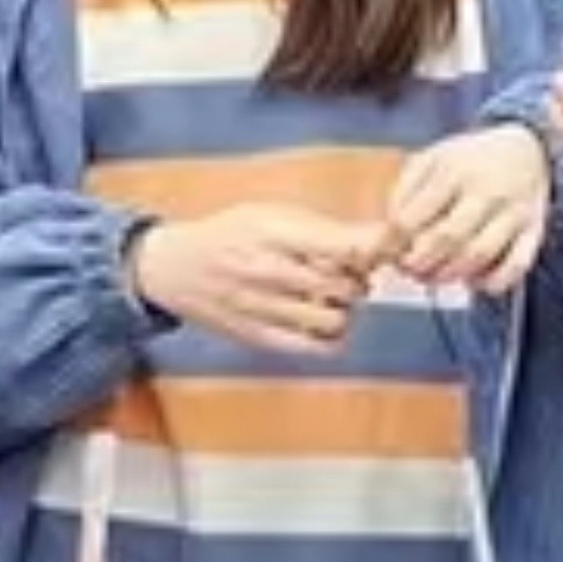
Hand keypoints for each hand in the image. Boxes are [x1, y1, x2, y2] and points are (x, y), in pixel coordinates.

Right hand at [129, 203, 389, 355]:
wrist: (174, 268)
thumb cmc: (228, 235)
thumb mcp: (271, 214)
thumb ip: (323, 228)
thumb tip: (383, 240)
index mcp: (274, 231)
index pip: (342, 244)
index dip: (377, 247)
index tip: (388, 245)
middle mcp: (269, 271)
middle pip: (347, 285)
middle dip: (359, 278)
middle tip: (349, 271)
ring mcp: (263, 308)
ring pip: (335, 319)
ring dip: (345, 310)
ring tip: (331, 297)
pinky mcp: (258, 336)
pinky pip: (314, 347)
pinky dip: (331, 336)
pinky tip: (322, 321)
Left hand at [387, 124, 552, 292]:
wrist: (528, 149)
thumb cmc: (470, 160)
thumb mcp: (430, 160)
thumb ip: (404, 192)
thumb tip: (389, 232)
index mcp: (453, 171)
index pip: (413, 217)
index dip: (393, 244)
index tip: (386, 253)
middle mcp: (486, 191)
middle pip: (446, 239)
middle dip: (419, 264)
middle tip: (409, 269)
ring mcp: (513, 213)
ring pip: (478, 256)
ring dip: (449, 275)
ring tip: (434, 276)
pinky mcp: (534, 231)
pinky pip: (516, 266)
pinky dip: (492, 281)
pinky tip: (475, 281)